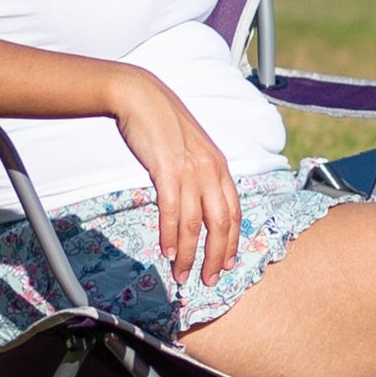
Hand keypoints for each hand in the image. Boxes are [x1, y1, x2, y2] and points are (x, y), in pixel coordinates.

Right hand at [103, 73, 243, 286]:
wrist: (140, 96)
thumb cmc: (162, 124)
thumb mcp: (189, 150)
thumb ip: (197, 175)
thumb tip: (195, 200)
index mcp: (219, 166)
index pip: (234, 212)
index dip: (232, 242)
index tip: (228, 264)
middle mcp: (211, 170)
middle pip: (222, 223)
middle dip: (217, 256)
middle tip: (210, 280)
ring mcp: (191, 169)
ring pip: (196, 223)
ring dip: (190, 254)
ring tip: (182, 275)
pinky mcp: (168, 168)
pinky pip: (173, 209)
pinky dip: (170, 234)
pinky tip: (168, 252)